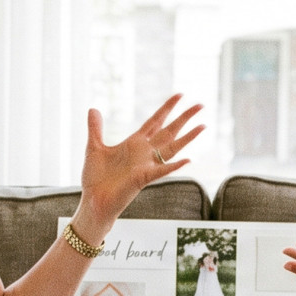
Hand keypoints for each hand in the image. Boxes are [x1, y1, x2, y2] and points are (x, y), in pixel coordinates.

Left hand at [77, 94, 204, 226]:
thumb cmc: (95, 178)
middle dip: (184, 118)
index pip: (155, 121)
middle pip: (169, 131)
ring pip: (172, 148)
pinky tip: (188, 160)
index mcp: (134, 143)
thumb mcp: (94, 147)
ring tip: (203, 126)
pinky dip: (174, 166)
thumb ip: (96, 128)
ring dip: (188, 138)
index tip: (180, 95)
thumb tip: (93, 109)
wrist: (93, 201)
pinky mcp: (143, 178)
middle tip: (200, 105)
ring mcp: (146, 165)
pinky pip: (161, 171)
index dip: (167, 108)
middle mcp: (144, 153)